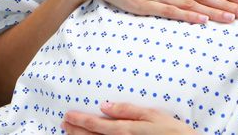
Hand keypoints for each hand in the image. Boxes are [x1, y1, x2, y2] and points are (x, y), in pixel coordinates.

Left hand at [62, 101, 196, 133]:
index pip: (96, 125)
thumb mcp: (153, 116)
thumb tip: (104, 106)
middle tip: (64, 123)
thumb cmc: (173, 132)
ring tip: (70, 133)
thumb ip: (127, 110)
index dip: (80, 120)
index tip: (67, 115)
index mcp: (126, 131)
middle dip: (76, 131)